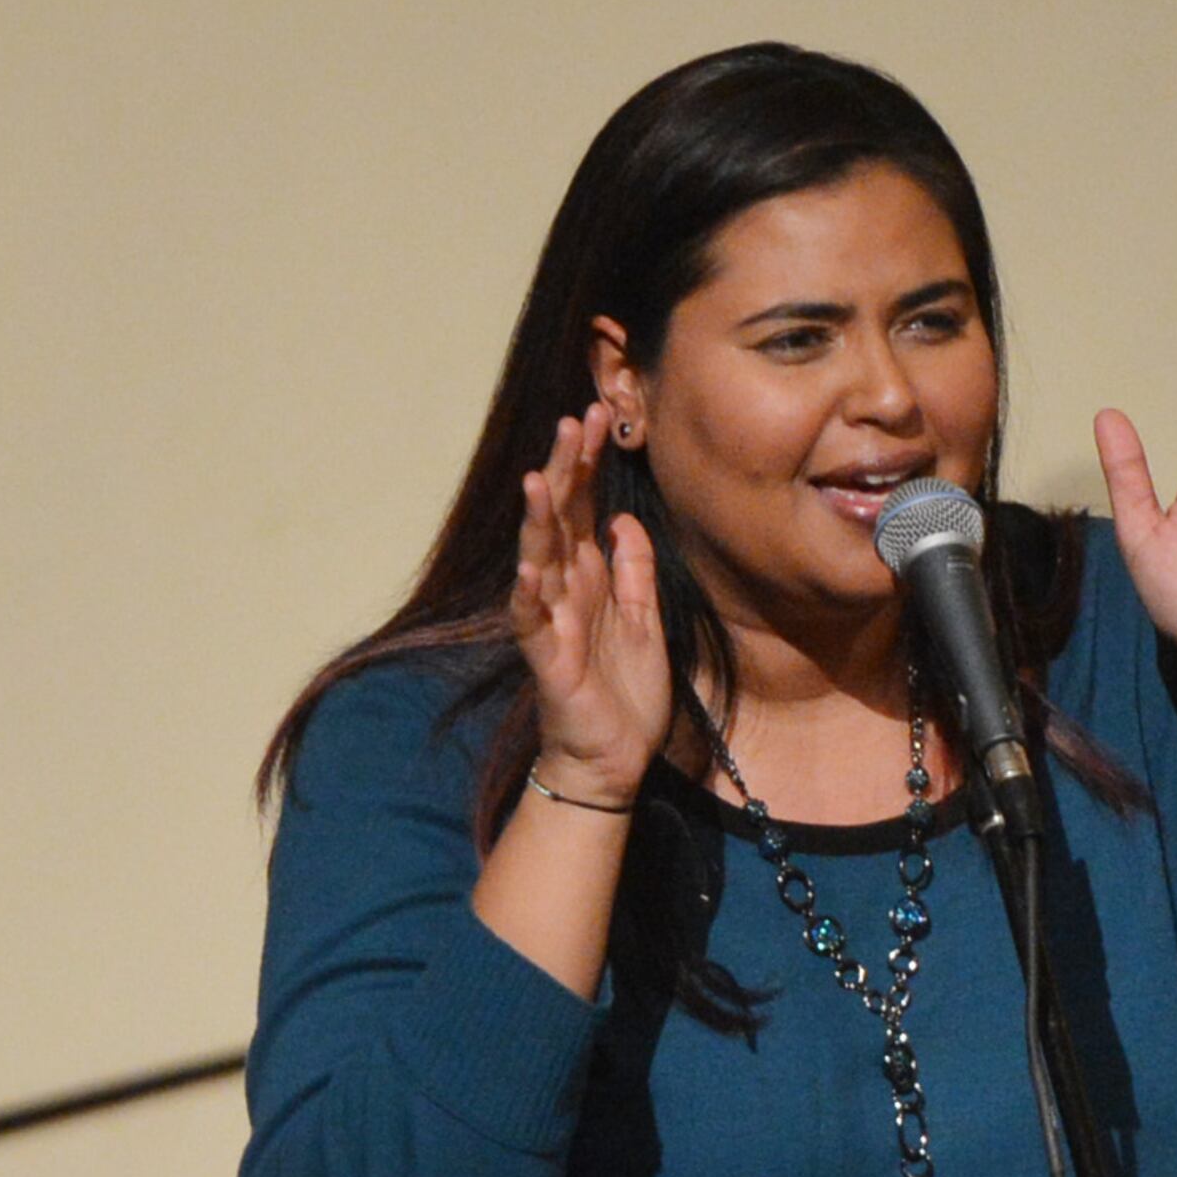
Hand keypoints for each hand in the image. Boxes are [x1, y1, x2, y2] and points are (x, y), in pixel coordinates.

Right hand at [508, 412, 668, 804]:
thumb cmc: (624, 695)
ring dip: (538, 521)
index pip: (582, 507)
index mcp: (590, 578)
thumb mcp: (645, 622)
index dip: (587, 463)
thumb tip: (624, 519)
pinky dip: (530, 593)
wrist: (613, 761)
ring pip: (539, 559)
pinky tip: (532, 566)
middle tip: (573, 421)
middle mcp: (565, 591)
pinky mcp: (549, 659)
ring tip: (541, 479)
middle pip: (559, 519)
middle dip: (564, 470)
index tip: (598, 415)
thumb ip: (633, 570)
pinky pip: (533, 621)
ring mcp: (551, 621)